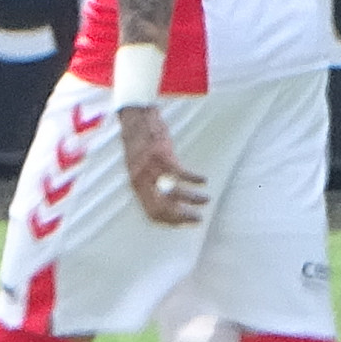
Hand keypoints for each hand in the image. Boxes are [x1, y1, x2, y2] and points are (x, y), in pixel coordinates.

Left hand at [120, 105, 207, 228]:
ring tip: (205, 200)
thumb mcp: (137, 168)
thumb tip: (162, 200)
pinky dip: (194, 179)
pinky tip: (203, 180)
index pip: (153, 213)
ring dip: (193, 199)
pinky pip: (181, 173)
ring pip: (175, 192)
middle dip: (183, 216)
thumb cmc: (138, 143)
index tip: (184, 223)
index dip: (170, 221)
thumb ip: (147, 184)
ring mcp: (151, 168)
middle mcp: (142, 180)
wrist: (134, 117)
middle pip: (164, 208)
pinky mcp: (161, 155)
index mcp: (136, 185)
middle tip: (198, 218)